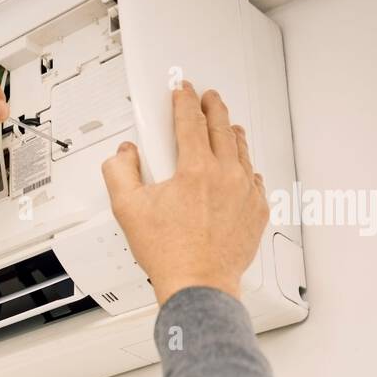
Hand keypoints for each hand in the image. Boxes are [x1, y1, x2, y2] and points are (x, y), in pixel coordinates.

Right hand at [101, 83, 268, 306]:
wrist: (199, 285)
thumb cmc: (169, 253)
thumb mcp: (127, 210)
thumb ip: (119, 172)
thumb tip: (124, 154)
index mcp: (196, 170)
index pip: (190, 121)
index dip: (184, 101)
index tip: (182, 91)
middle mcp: (226, 176)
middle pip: (222, 128)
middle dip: (213, 108)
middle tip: (208, 98)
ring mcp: (245, 193)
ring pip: (243, 151)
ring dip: (232, 133)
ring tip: (227, 126)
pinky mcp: (257, 211)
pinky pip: (254, 179)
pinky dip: (245, 168)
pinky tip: (240, 169)